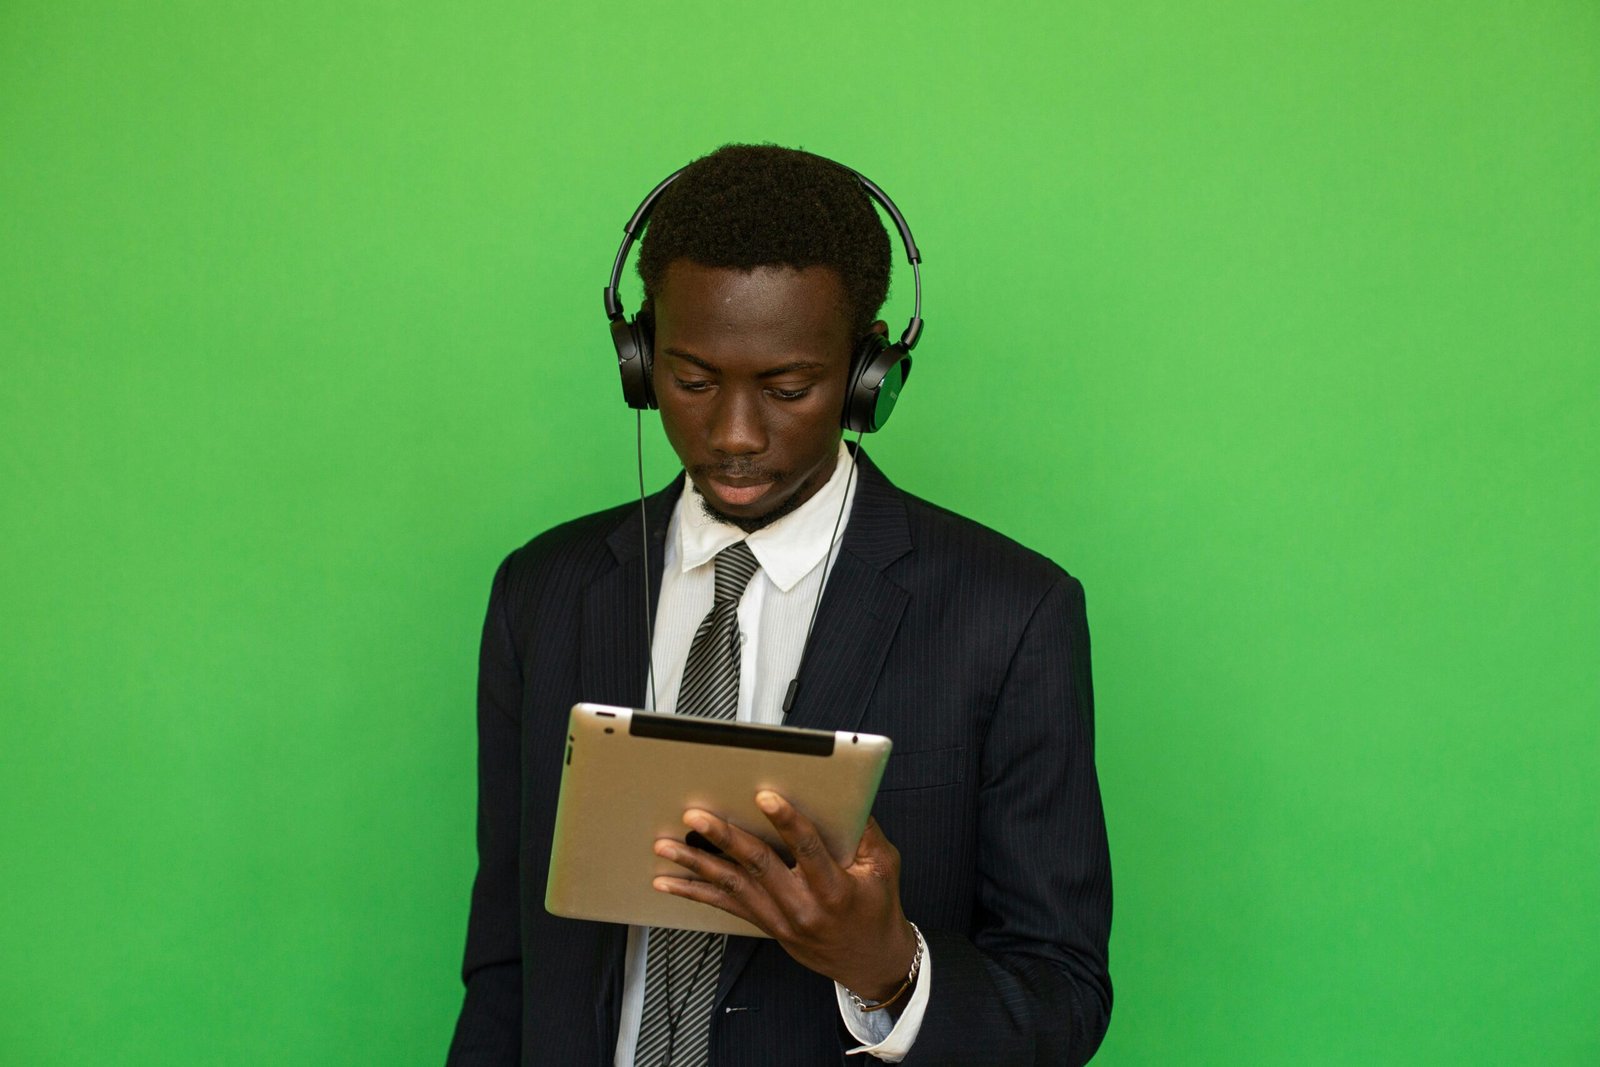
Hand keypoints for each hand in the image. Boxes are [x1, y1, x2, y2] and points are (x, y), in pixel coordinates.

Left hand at [652, 790, 917, 1000]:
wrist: (871, 963)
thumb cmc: (878, 909)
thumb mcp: (884, 866)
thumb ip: (865, 831)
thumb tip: (843, 793)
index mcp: (835, 888)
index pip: (807, 849)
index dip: (786, 821)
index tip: (764, 797)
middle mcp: (803, 907)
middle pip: (758, 866)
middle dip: (723, 838)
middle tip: (695, 816)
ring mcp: (781, 920)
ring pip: (733, 886)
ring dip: (696, 864)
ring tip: (666, 846)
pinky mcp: (768, 926)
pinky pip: (726, 906)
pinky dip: (695, 892)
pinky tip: (668, 881)